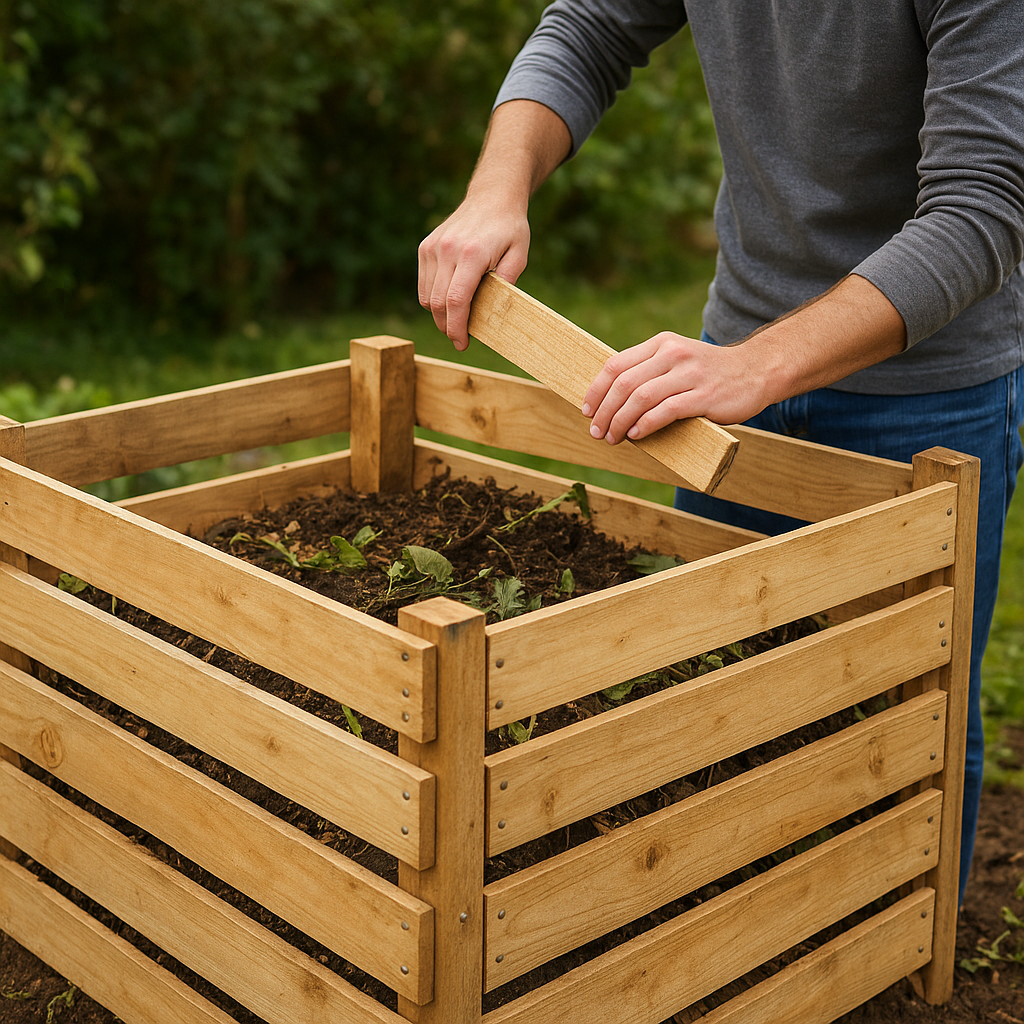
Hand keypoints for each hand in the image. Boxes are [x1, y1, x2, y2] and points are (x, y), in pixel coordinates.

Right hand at [417, 196, 529, 350]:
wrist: (491, 197)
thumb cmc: (509, 228)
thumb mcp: (519, 255)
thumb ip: (507, 283)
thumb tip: (494, 313)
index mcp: (471, 254)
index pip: (456, 301)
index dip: (457, 328)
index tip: (462, 344)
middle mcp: (447, 250)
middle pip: (438, 303)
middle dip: (448, 327)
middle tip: (461, 339)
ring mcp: (433, 248)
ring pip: (427, 297)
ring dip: (439, 315)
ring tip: (457, 320)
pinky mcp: (425, 247)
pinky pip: (424, 284)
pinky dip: (433, 299)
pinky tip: (450, 300)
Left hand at [582, 332, 769, 442]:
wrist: (757, 371)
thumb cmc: (709, 374)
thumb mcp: (677, 361)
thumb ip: (649, 371)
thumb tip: (610, 400)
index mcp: (661, 344)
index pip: (616, 365)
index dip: (596, 390)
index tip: (587, 411)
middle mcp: (673, 355)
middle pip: (624, 384)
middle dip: (604, 411)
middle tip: (596, 431)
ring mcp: (689, 374)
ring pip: (641, 398)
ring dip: (620, 422)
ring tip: (612, 438)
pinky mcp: (704, 396)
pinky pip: (666, 411)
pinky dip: (645, 425)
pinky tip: (636, 435)